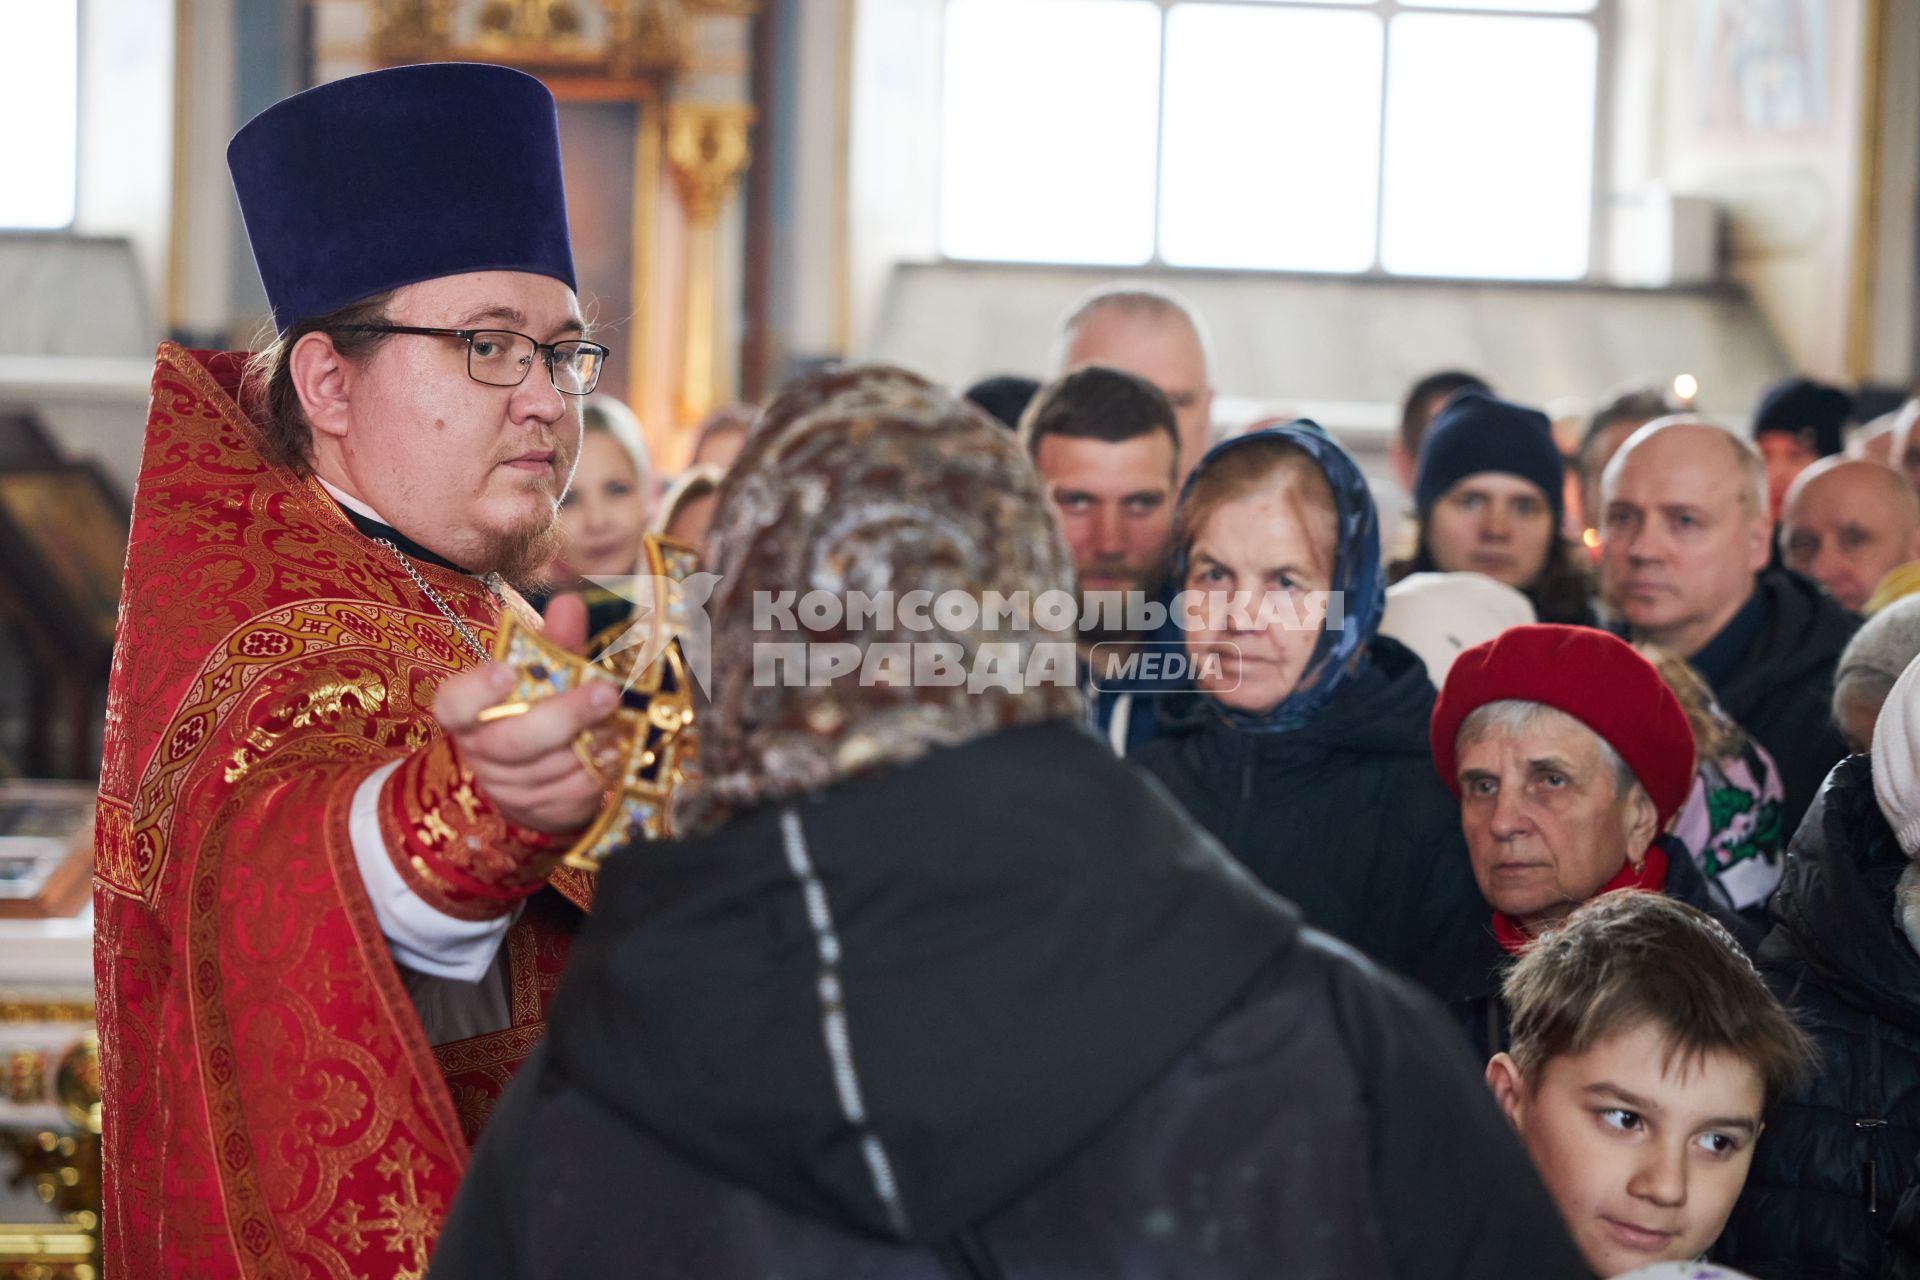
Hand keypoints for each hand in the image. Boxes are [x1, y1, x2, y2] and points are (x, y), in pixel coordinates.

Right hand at [431, 594, 616, 833]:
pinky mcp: (543, 810)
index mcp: (467, 712)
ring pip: (552, 768)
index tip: (507, 669)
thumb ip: (553, 641)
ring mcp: (511, 787)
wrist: (534, 777)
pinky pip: (575, 790)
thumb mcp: (541, 670)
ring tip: (621, 717)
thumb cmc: (532, 707)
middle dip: (563, 716)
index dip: (478, 690)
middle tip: (606, 693)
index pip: (455, 704)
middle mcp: (481, 751)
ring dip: (591, 741)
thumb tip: (569, 603)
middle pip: (514, 741)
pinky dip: (601, 767)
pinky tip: (618, 745)